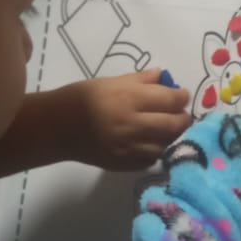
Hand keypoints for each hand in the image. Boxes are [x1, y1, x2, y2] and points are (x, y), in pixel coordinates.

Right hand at [70, 69, 191, 170]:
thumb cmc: (82, 97)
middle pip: (174, 125)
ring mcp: (130, 148)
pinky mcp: (124, 164)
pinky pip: (150, 160)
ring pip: (165, 145)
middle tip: (182, 115)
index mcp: (130, 99)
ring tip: (166, 129)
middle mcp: (133, 125)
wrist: (57, 127)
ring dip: (170, 137)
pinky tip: (150, 143)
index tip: (181, 95)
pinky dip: (155, 151)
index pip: (170, 100)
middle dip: (183, 119)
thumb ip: (140, 80)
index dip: (181, 97)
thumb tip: (163, 77)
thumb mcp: (110, 81)